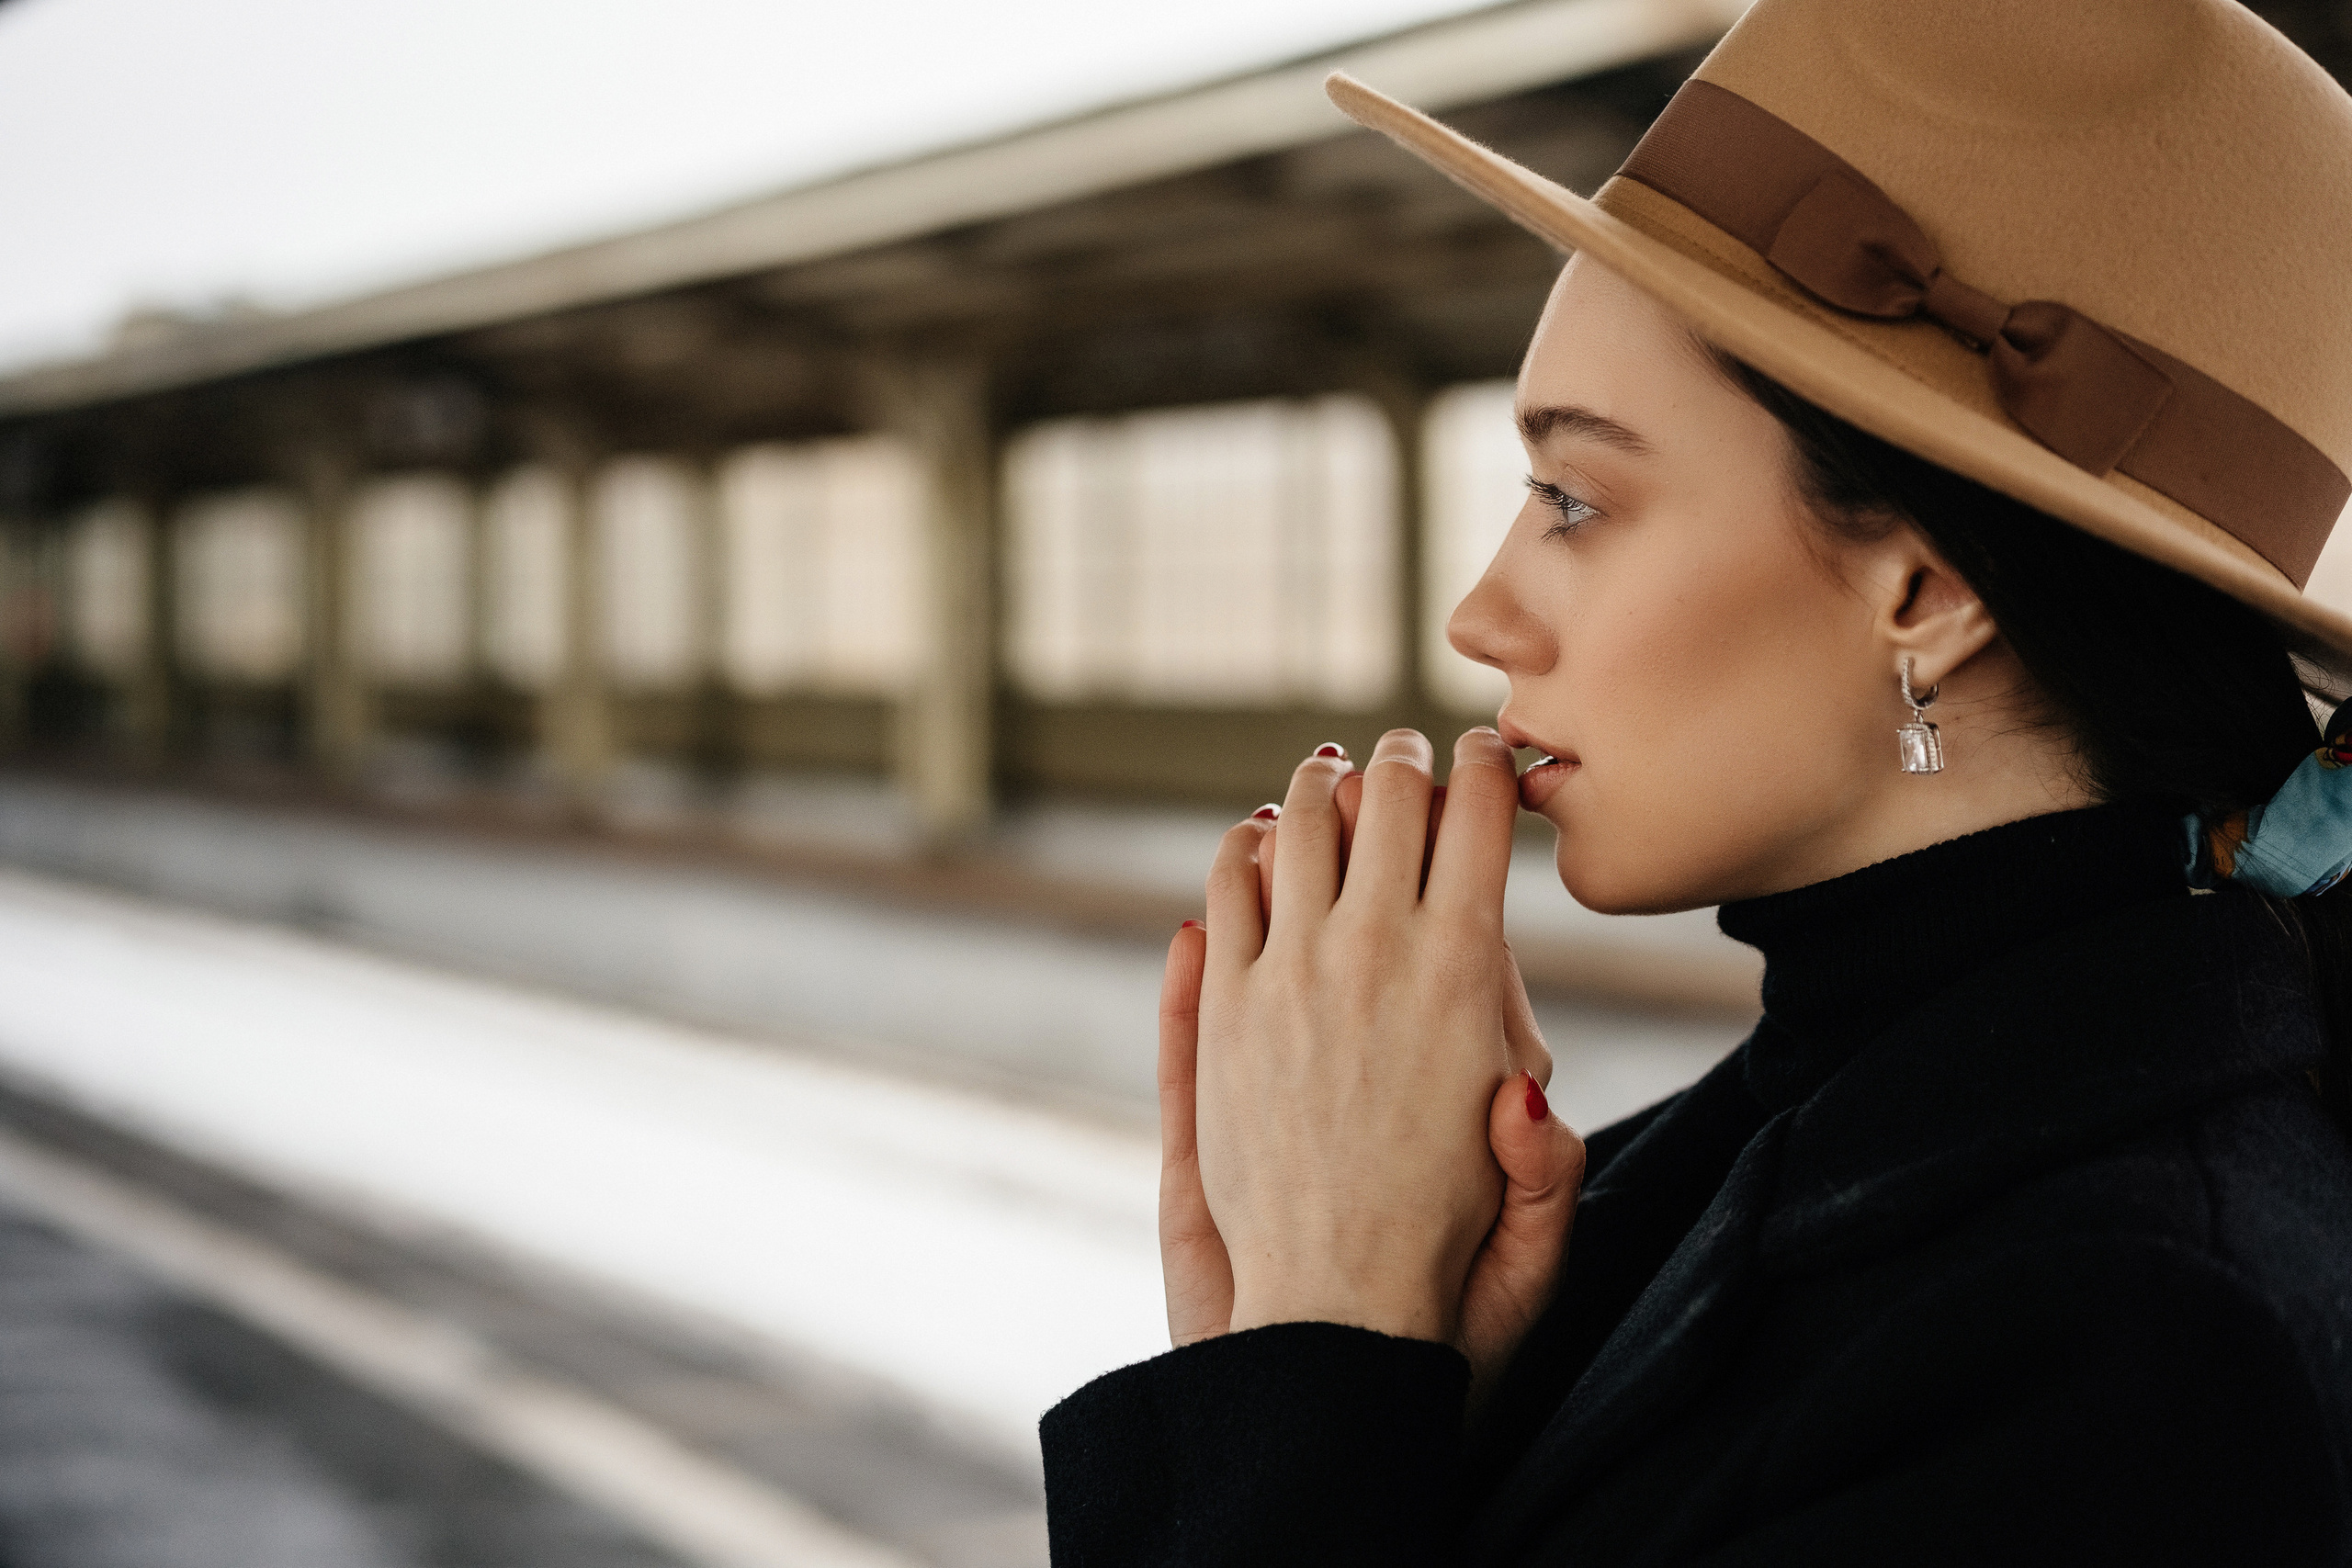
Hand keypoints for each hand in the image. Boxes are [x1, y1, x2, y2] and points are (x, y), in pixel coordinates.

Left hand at [1156, 730, 1584, 1399]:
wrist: (1332, 1305)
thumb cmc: (1444, 1248)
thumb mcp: (1537, 1190)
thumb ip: (1547, 1130)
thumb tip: (1524, 1083)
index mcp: (1463, 971)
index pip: (1477, 815)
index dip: (1485, 762)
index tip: (1486, 750)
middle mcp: (1374, 951)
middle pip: (1388, 793)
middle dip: (1402, 755)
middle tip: (1405, 749)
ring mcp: (1290, 972)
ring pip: (1298, 822)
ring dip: (1316, 784)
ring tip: (1326, 773)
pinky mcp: (1226, 1006)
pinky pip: (1228, 888)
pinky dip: (1245, 848)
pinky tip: (1257, 843)